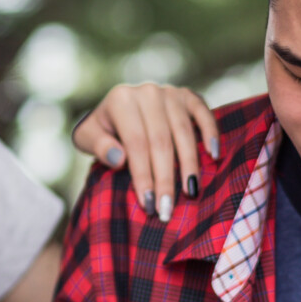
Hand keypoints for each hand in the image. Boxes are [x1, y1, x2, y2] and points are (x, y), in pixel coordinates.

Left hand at [74, 83, 219, 221]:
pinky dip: (210, 133)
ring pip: (183, 132)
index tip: (148, 204)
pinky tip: (214, 156)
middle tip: (167, 209)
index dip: (143, 175)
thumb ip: (98, 147)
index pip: (136, 143)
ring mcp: (169, 92)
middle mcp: (147, 92)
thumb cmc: (102, 130)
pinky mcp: (187, 96)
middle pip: (161, 141)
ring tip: (191, 193)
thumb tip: (120, 158)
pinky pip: (203, 113)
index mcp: (121, 100)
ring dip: (189, 165)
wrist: (115, 108)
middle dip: (165, 179)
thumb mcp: (87, 138)